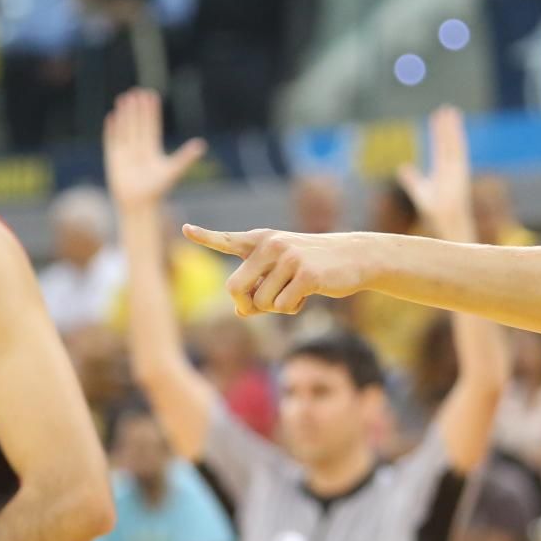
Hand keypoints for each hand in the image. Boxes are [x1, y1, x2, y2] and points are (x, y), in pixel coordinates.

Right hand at [104, 87, 205, 208]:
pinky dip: (112, 129)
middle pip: (138, 125)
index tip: (152, 96)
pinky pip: (112, 141)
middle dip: (138, 109)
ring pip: (126, 129)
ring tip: (124, 98)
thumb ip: (185, 157)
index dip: (152, 112)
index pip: (152, 126)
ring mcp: (125, 153)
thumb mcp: (173, 170)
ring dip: (125, 115)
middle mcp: (139, 149)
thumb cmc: (157, 189)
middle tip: (138, 91)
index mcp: (153, 150)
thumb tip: (201, 144)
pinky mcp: (113, 159)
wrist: (139, 204)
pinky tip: (112, 116)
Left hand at [184, 225, 368, 316]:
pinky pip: (284, 306)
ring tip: (295, 291)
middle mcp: (270, 245)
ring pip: (262, 302)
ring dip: (277, 306)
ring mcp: (288, 258)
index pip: (227, 240)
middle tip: (260, 306)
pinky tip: (308, 295)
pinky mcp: (306, 274)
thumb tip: (240, 311)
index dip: (206, 237)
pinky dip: (294, 308)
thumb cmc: (312, 266)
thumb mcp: (282, 273)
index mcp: (261, 240)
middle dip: (246, 305)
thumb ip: (257, 288)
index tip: (186, 229)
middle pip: (235, 288)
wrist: (354, 257)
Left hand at [396, 106, 473, 240]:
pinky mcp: (460, 171)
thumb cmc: (436, 210)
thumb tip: (403, 168)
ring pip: (454, 143)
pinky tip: (454, 128)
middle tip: (446, 108)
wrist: (446, 220)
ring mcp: (457, 168)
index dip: (440, 132)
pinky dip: (456, 139)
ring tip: (450, 111)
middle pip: (449, 142)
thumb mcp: (420, 191)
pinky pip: (457, 151)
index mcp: (444, 170)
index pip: (441, 147)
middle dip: (448, 126)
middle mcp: (452, 167)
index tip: (438, 117)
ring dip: (452, 128)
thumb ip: (412, 179)